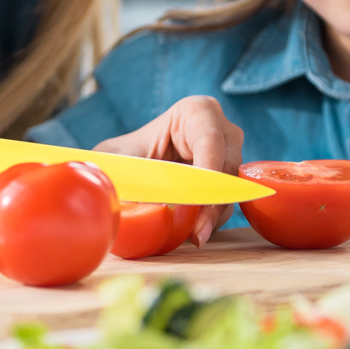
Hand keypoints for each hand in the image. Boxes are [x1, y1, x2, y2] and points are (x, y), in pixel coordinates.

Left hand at [92, 96, 244, 246]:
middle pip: (226, 168)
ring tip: (194, 237)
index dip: (206, 173)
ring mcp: (229, 158)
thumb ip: (123, 171)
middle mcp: (222, 132)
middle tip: (198, 231)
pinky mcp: (227, 184)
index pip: (210, 142)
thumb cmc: (126, 155)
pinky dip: (211, 221)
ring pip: (231, 189)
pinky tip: (194, 234)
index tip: (195, 200)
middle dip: (212, 202)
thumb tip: (123, 197)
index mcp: (198, 112)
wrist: (130, 168)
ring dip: (213, 216)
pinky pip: (227, 204)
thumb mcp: (118, 158)